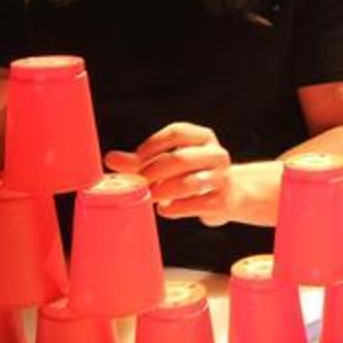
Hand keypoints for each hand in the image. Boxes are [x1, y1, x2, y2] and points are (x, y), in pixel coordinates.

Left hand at [105, 122, 266, 226]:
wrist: (232, 195)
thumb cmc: (192, 174)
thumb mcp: (170, 162)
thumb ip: (139, 161)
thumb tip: (110, 159)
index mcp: (203, 137)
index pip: (177, 133)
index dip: (152, 146)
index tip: (134, 160)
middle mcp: (216, 154)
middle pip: (180, 158)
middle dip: (153, 172)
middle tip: (138, 183)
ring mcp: (222, 178)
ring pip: (188, 183)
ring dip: (162, 191)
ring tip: (149, 197)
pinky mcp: (222, 201)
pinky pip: (193, 205)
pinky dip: (174, 208)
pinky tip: (165, 209)